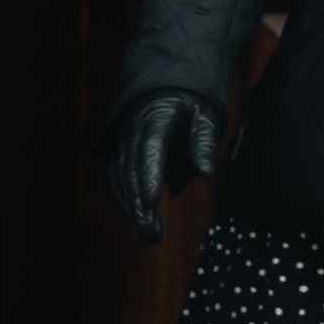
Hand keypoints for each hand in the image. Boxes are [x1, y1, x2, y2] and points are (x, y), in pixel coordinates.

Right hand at [105, 89, 222, 242]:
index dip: (149, 174)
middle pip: (132, 168)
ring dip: (132, 208)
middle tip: (153, 234)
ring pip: (120, 178)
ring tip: (151, 234)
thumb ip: (205, 142)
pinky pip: (115, 179)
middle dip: (139, 204)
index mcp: (157, 115)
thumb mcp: (205, 115)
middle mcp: (133, 129)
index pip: (150, 146)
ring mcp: (121, 141)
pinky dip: (123, 201)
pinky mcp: (117, 153)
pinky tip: (137, 220)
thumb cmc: (190, 105)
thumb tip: (208, 176)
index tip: (151, 202)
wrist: (163, 89)